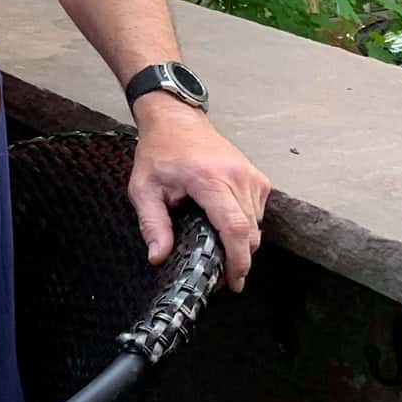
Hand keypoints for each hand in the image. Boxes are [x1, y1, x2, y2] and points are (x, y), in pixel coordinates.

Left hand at [128, 100, 269, 291]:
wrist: (175, 119)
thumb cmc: (159, 152)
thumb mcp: (143, 188)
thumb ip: (152, 224)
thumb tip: (158, 257)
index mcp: (209, 179)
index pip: (234, 227)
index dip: (237, 260)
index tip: (233, 282)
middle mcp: (237, 177)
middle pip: (250, 232)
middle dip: (239, 258)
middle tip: (221, 273)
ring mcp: (251, 176)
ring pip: (256, 224)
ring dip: (241, 242)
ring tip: (218, 246)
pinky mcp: (258, 177)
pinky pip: (258, 212)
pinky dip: (245, 224)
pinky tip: (224, 223)